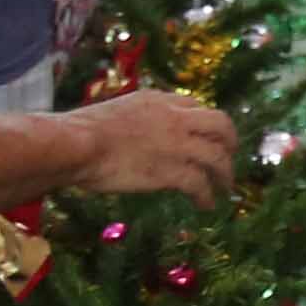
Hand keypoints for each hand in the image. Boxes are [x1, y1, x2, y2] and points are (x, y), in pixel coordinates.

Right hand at [69, 88, 239, 202]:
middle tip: (230, 155)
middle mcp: (175, 118)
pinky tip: (205, 205)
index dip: (204, 122)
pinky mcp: (173, 171)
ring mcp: (178, 144)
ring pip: (218, 156)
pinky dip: (206, 196)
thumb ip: (133, 118)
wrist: (74, 145)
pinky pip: (200, 184)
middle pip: (220, 124)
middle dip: (230, 140)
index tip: (205, 135)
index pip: (194, 106)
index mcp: (158, 100)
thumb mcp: (113, 111)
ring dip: (225, 174)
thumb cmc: (78, 132)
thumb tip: (131, 132)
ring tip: (225, 188)